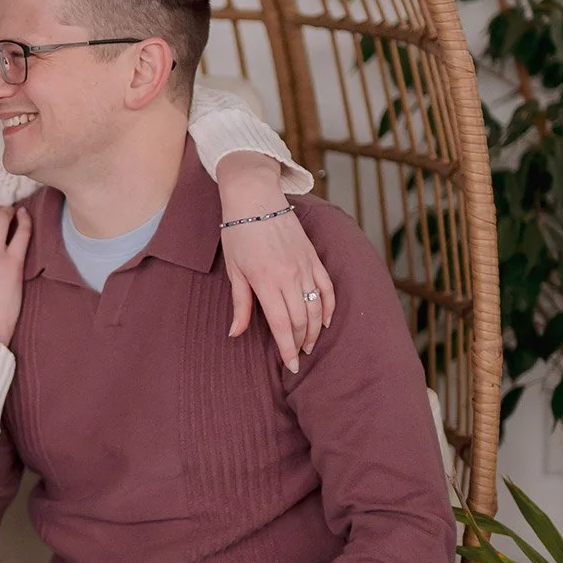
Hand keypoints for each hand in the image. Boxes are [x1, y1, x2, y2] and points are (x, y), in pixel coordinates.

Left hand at [216, 155, 334, 372]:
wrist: (255, 197)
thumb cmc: (239, 233)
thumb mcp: (234, 270)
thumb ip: (240, 304)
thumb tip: (236, 333)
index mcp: (266, 281)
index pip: (281, 325)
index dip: (287, 349)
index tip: (290, 366)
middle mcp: (289, 276)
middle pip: (301, 320)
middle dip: (301, 343)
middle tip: (298, 358)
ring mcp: (305, 265)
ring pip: (316, 306)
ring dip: (315, 330)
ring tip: (310, 344)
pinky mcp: (313, 256)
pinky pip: (327, 287)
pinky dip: (329, 306)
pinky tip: (325, 321)